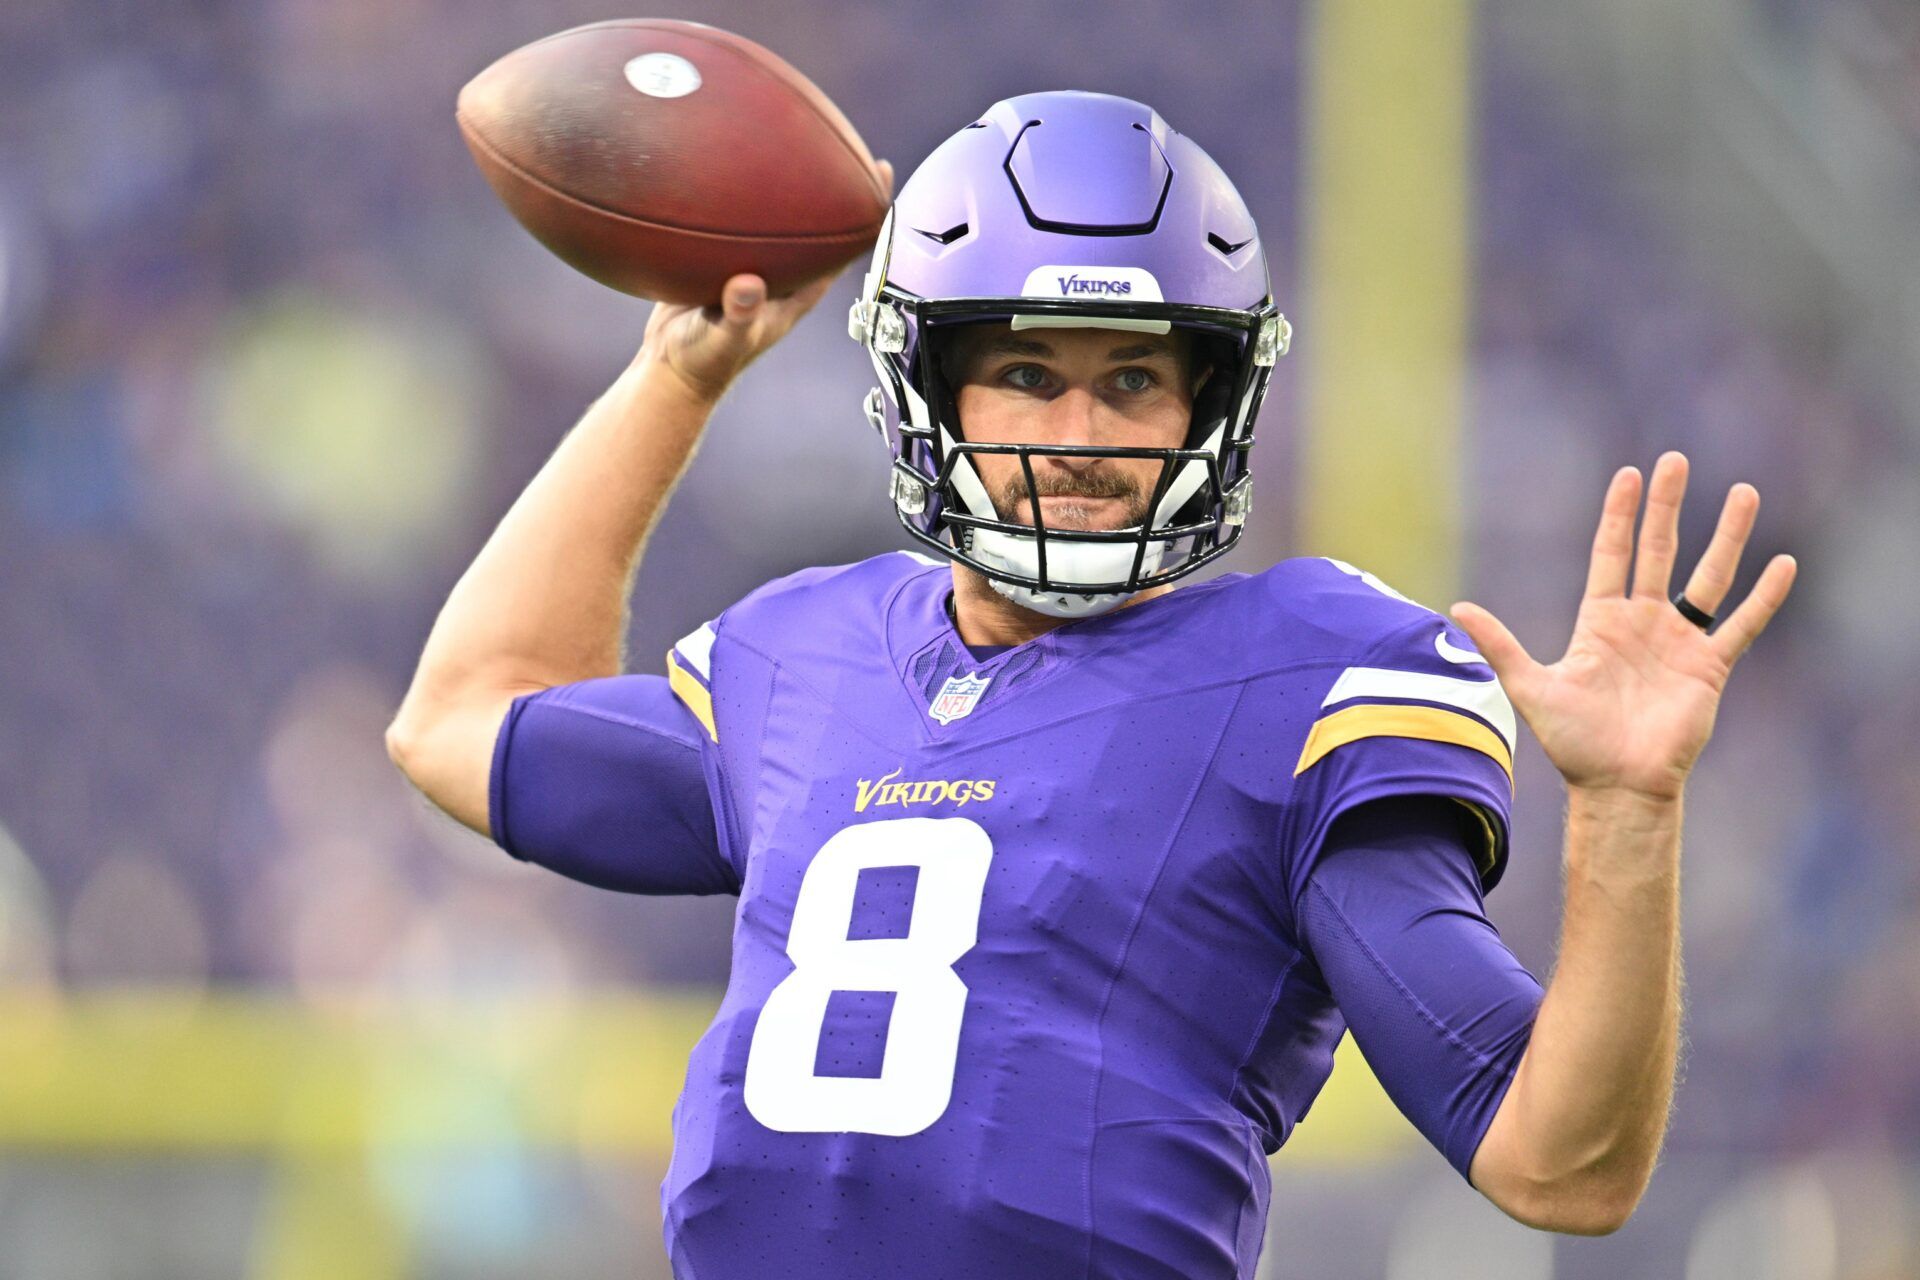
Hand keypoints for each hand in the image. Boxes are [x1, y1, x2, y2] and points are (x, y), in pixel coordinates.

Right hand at [642, 159, 894, 403]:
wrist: (668, 369)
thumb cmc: (703, 362)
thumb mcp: (721, 340)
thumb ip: (737, 314)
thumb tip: (749, 284)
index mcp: (797, 291)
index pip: (844, 246)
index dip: (867, 210)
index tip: (880, 170)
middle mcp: (781, 272)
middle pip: (818, 220)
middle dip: (834, 181)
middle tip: (845, 135)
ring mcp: (753, 263)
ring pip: (778, 214)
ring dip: (784, 179)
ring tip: (788, 131)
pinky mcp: (720, 257)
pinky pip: (734, 215)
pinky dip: (733, 189)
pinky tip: (718, 155)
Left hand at [1449, 452, 1797, 801]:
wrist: (1617, 786)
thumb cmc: (1573, 743)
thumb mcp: (1531, 687)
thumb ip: (1500, 646)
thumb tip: (1458, 608)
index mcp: (1601, 621)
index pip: (1612, 554)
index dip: (1619, 516)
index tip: (1628, 474)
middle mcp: (1643, 623)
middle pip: (1660, 551)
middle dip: (1667, 506)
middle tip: (1676, 461)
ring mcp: (1679, 642)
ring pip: (1709, 577)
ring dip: (1727, 537)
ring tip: (1745, 493)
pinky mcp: (1709, 667)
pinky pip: (1742, 625)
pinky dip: (1765, 597)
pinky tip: (1784, 564)